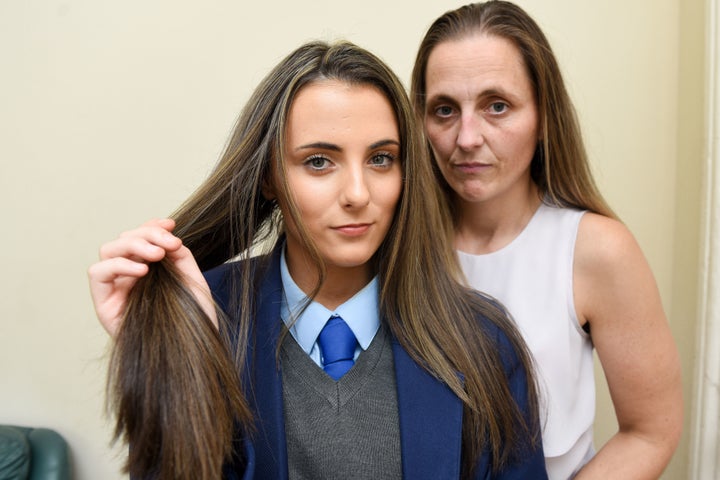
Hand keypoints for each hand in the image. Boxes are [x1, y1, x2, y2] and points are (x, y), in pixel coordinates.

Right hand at [87, 218, 215, 336]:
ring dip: (133, 245)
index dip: (151, 226)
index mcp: (148, 270)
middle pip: (123, 240)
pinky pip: (98, 273)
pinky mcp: (104, 305)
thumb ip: (178, 255)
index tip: (170, 224)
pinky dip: (118, 265)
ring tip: (157, 255)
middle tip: (169, 244)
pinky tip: (142, 271)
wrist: (191, 352)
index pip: (140, 238)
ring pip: (108, 251)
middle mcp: (128, 278)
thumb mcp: (190, 278)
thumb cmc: (193, 320)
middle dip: (146, 235)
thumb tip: (167, 234)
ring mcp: (115, 291)